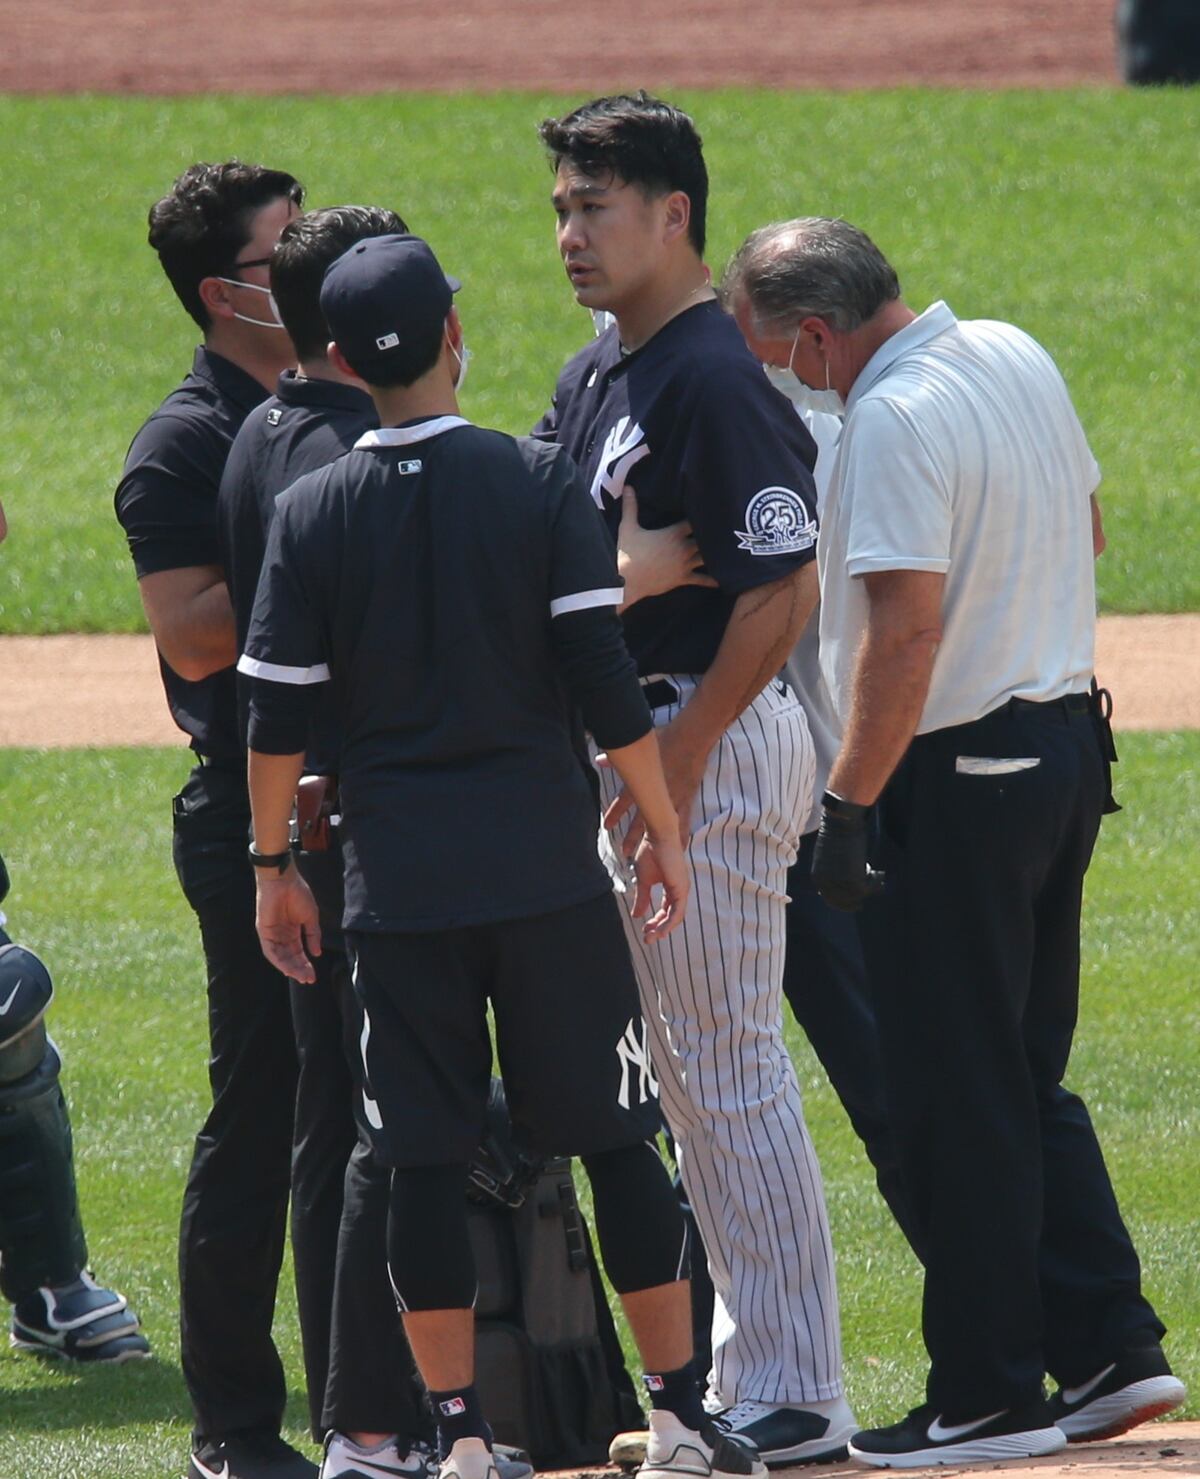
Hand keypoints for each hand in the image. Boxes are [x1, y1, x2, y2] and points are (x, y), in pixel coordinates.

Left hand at [255, 865, 322, 982]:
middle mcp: (281, 935)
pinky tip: (287, 969)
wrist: (283, 880)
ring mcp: (272, 934)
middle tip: (309, 979)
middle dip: (299, 969)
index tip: (314, 976)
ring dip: (290, 968)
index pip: (299, 952)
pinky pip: (270, 951)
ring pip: (280, 957)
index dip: (306, 964)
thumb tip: (317, 953)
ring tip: (301, 976)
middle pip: (290, 957)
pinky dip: (278, 961)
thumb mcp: (310, 917)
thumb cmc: (298, 893)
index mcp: (293, 930)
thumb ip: (313, 935)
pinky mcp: (263, 932)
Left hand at [601, 719, 706, 856]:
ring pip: (662, 826)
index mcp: (645, 781)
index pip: (625, 801)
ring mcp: (674, 799)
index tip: (606, 826)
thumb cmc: (666, 739)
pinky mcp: (688, 800)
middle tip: (624, 853)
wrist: (691, 738)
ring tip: (651, 860)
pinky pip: (684, 822)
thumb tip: (600, 760)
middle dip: (632, 837)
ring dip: (655, 843)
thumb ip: (617, 756)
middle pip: (642, 820)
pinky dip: (681, 836)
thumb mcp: (639, 745)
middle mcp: (658, 794)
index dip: (615, 813)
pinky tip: (679, 849)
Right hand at [617, 489, 717, 609]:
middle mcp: (683, 548)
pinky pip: (701, 580)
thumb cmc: (627, 553)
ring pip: (708, 557)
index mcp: (673, 533)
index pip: (694, 521)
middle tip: (729, 528)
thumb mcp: (628, 527)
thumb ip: (631, 506)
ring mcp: (685, 564)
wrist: (626, 581)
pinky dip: (712, 580)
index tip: (713, 509)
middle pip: (706, 538)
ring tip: (731, 549)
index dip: (704, 515)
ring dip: (717, 554)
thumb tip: (628, 487)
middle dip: (715, 534)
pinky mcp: (682, 579)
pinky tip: (724, 580)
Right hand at [630, 828, 689, 941]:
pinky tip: (660, 931)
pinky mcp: (681, 887)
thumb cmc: (651, 852)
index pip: (666, 910)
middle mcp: (680, 889)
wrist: (657, 835)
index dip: (656, 921)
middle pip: (672, 916)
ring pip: (675, 917)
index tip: (644, 929)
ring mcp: (682, 888)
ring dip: (663, 929)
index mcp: (672, 887)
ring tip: (651, 938)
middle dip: (659, 929)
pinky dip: (669, 923)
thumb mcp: (643, 880)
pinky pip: (677, 911)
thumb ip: (642, 898)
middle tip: (647, 939)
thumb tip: (636, 915)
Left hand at [810, 803, 885, 911]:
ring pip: (857, 895)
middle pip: (842, 901)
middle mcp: (826, 882)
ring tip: (878, 877)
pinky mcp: (853, 878)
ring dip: (869, 888)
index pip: (828, 897)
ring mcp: (839, 881)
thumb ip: (832, 870)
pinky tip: (880, 873)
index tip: (854, 901)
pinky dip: (875, 882)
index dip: (842, 902)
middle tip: (863, 903)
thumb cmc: (837, 832)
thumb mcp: (829, 855)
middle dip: (854, 902)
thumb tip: (844, 881)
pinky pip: (867, 888)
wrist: (842, 822)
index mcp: (817, 876)